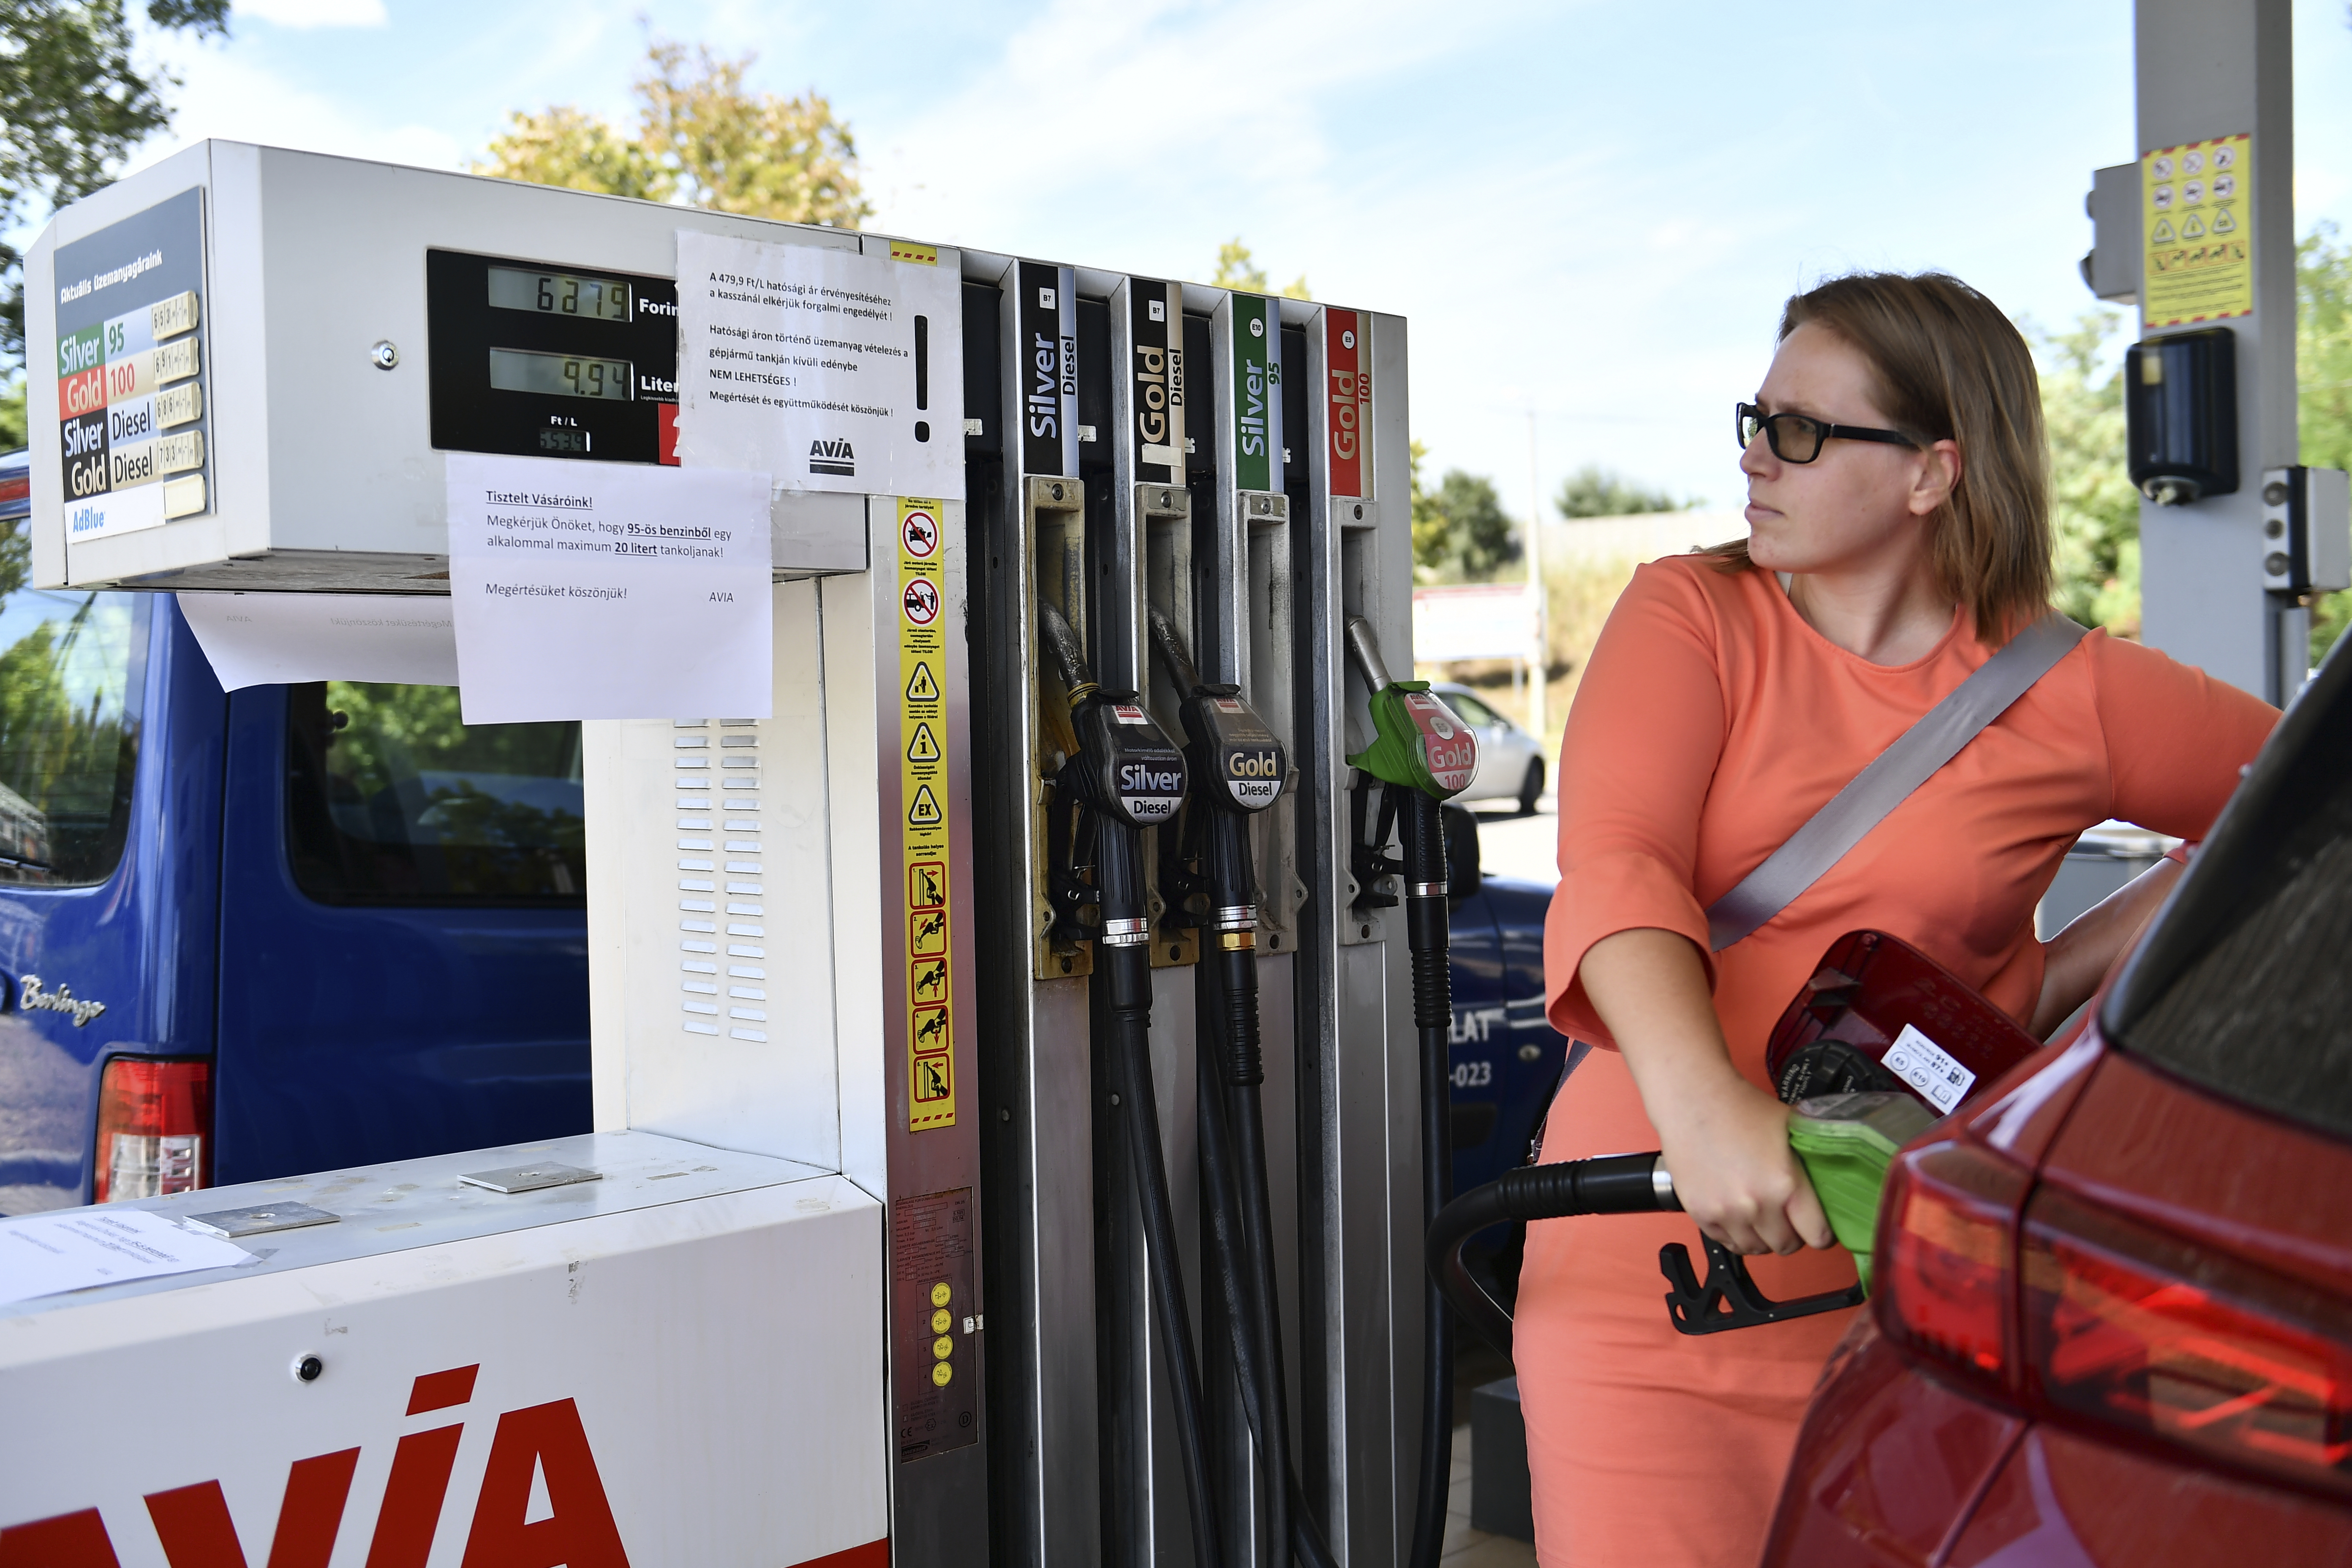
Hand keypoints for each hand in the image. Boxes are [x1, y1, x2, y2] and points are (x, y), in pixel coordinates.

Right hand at [1651, 1071, 1832, 1256]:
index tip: (1818, 1226)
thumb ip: (1814, 1159)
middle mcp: (1757, 1204)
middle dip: (1791, 1234)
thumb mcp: (1793, 1128)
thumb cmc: (1741, 1108)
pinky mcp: (1700, 1213)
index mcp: (1786, 1184)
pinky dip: (1734, 1233)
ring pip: (1755, 1249)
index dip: (1822, 1233)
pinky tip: (1737, 1213)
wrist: (1694, 1098)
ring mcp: (1726, 1212)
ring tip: (1760, 1215)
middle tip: (1787, 1217)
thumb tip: (1836, 1178)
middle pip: (1786, 1246)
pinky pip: (1726, 1242)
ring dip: (1762, 1236)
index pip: (1817, 1236)